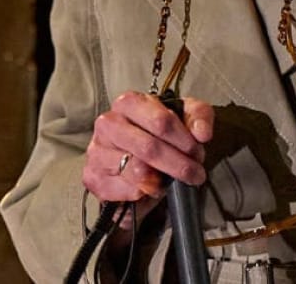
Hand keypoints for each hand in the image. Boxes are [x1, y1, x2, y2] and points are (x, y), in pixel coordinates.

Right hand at [82, 91, 213, 245]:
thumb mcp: (185, 118)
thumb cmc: (159, 135)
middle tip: (195, 173)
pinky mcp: (93, 177)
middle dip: (178, 164)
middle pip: (149, 147)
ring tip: (172, 181)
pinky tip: (152, 189)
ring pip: (136, 169)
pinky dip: (143, 192)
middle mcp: (108, 123)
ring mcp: (97, 151)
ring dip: (162, 180)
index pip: (161, 121)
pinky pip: (124, 189)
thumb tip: (202, 133)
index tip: (198, 152)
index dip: (184, 140)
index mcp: (129, 102)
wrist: (136, 161)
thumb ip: (198, 117)